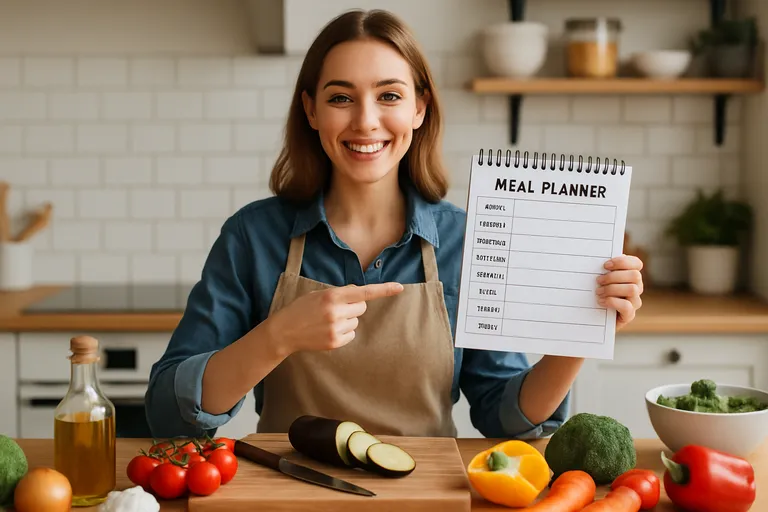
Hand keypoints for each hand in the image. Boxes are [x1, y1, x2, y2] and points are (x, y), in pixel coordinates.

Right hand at [264, 282, 403, 356]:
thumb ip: (340, 293)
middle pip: (362, 307)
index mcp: (332, 296)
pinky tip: (328, 331)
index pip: (364, 292)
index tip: (400, 287)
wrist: (284, 331)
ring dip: (347, 320)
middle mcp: (335, 312)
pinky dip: (344, 332)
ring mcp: (336, 329)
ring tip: (328, 321)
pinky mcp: (335, 342)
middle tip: (336, 309)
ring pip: (356, 321)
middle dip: (354, 307)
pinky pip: (351, 334)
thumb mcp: (319, 294)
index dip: (384, 290)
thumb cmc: (302, 308)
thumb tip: (361, 294)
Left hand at [597, 255, 643, 329]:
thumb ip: (603, 269)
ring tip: (598, 292)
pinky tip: (601, 301)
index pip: (636, 263)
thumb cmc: (596, 293)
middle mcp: (636, 287)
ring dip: (612, 289)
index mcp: (630, 275)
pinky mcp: (629, 315)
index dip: (623, 262)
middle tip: (598, 280)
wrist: (592, 317)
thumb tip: (600, 257)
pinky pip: (627, 306)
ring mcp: (634, 302)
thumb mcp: (599, 280)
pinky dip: (612, 302)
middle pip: (635, 275)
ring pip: (632, 289)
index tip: (605, 265)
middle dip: (614, 276)